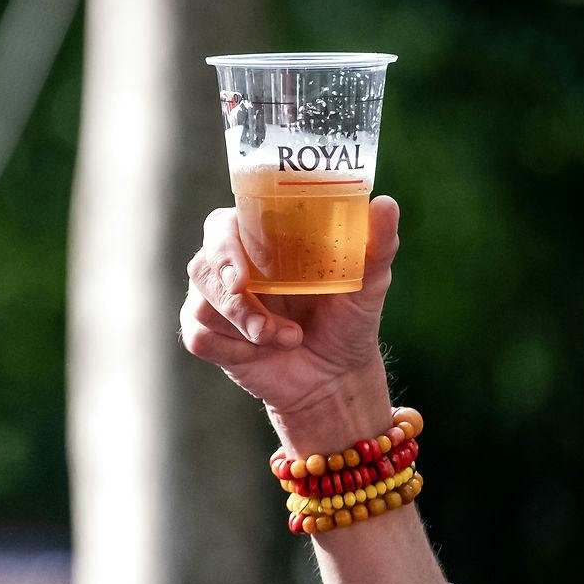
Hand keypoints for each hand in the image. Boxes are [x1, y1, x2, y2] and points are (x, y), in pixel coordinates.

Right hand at [180, 196, 398, 424]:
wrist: (335, 379)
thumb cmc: (349, 323)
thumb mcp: (369, 284)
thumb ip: (376, 245)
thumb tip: (385, 204)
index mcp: (261, 242)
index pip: (223, 225)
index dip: (223, 243)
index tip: (242, 273)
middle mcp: (232, 268)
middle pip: (201, 263)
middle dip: (225, 287)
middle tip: (246, 295)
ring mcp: (216, 303)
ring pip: (200, 303)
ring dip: (241, 323)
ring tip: (284, 338)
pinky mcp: (209, 337)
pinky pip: (199, 337)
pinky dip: (232, 348)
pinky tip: (259, 354)